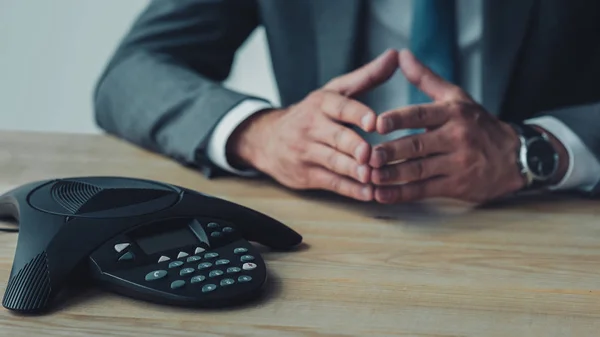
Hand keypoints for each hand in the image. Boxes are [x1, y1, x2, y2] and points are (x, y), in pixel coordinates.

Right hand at [228, 49, 399, 200]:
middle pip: (335, 137)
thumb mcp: (334, 91)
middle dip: (353, 146)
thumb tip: (396, 55)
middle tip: (371, 153)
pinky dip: (350, 190)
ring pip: (332, 162)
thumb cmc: (311, 113)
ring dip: (353, 171)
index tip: (374, 121)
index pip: (339, 107)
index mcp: (321, 104)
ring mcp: (307, 152)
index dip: (357, 114)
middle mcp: (311, 127)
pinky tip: (368, 194)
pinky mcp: (306, 175)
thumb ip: (367, 76)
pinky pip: (331, 183)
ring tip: (373, 177)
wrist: (266, 140)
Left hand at [369, 49, 526, 203]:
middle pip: (417, 145)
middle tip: (367, 155)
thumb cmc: (478, 124)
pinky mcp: (457, 186)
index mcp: (452, 113)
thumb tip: (402, 55)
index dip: (398, 119)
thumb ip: (426, 78)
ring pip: (418, 170)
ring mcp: (457, 163)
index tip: (377, 123)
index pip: (421, 114)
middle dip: (390, 152)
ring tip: (369, 176)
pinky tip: (382, 195)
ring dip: (392, 175)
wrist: (515, 157)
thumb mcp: (456, 97)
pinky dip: (401, 194)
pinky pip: (424, 190)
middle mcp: (455, 137)